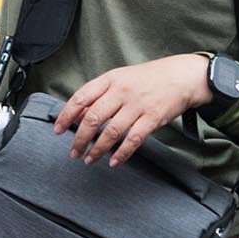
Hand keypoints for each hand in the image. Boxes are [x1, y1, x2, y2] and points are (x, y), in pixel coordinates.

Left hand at [54, 54, 210, 166]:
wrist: (180, 76)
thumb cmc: (147, 78)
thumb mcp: (120, 78)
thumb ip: (99, 94)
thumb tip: (76, 113)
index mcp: (110, 79)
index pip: (81, 97)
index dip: (67, 115)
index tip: (58, 130)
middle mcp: (122, 91)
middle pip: (93, 118)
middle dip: (80, 138)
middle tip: (73, 152)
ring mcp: (137, 105)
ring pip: (111, 132)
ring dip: (97, 149)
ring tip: (89, 159)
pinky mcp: (152, 118)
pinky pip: (133, 140)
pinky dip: (121, 153)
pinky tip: (113, 161)